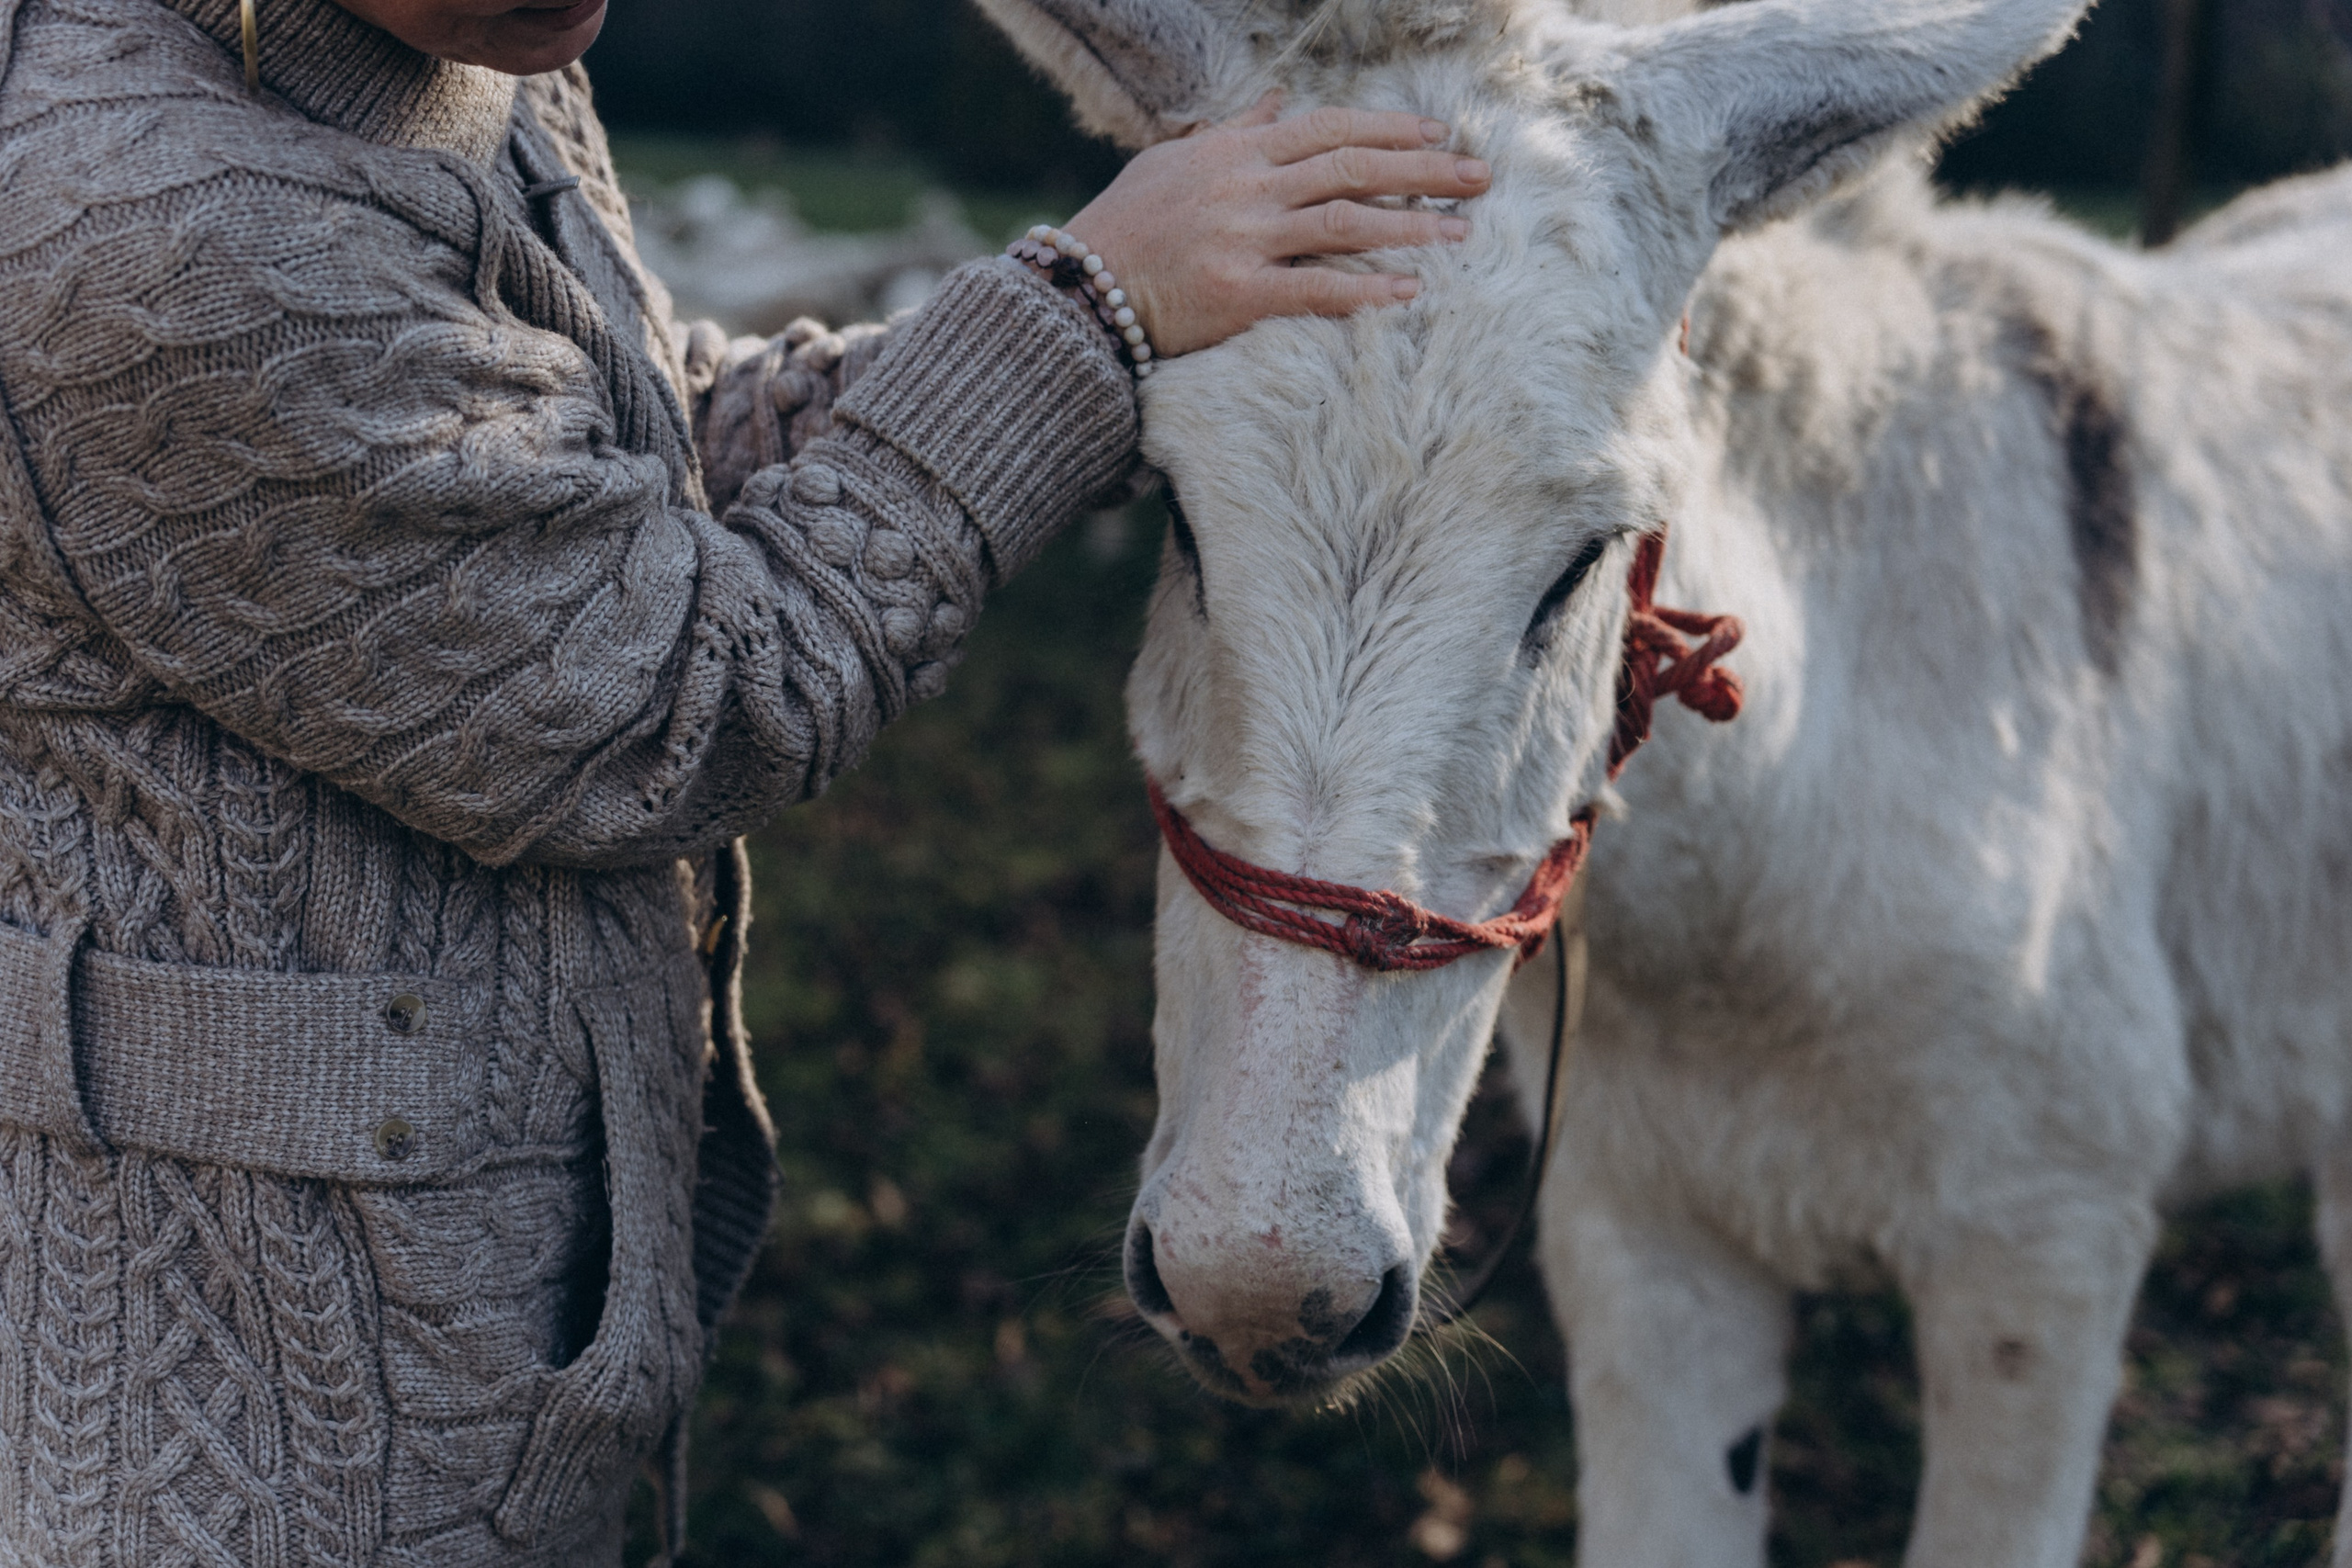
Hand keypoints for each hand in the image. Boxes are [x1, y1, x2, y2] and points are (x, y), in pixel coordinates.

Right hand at [1060, 95, 1491, 358]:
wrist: (1077, 288)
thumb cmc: (1125, 225)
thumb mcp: (1172, 160)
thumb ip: (1231, 132)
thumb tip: (1273, 103)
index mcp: (1235, 151)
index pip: (1327, 129)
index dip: (1388, 130)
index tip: (1438, 135)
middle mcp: (1246, 187)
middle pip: (1350, 166)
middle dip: (1422, 170)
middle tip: (1480, 177)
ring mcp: (1243, 239)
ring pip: (1343, 222)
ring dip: (1410, 226)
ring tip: (1461, 233)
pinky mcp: (1237, 293)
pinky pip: (1315, 289)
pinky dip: (1365, 289)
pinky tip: (1408, 291)